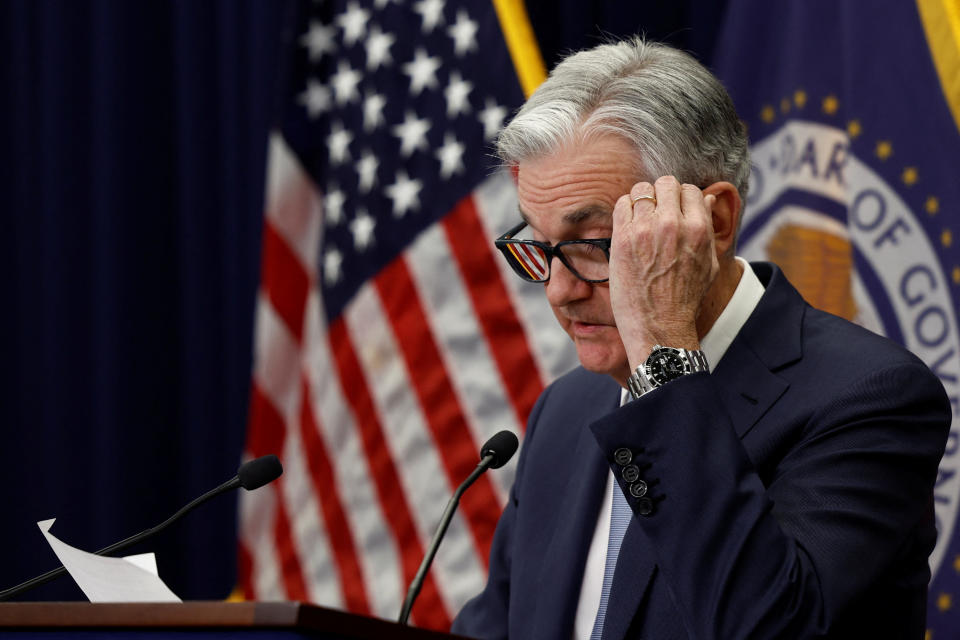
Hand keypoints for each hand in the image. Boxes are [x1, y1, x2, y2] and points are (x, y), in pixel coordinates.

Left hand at [609, 176, 718, 370]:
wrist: (660, 327)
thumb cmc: (685, 299)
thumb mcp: (709, 263)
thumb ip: (708, 227)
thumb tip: (708, 198)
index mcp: (699, 229)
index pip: (689, 190)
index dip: (680, 199)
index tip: (673, 212)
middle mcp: (674, 224)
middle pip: (665, 184)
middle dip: (661, 195)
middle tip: (654, 213)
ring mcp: (646, 230)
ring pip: (641, 190)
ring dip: (640, 201)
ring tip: (639, 220)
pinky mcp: (623, 238)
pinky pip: (621, 204)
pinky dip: (623, 210)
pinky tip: (626, 227)